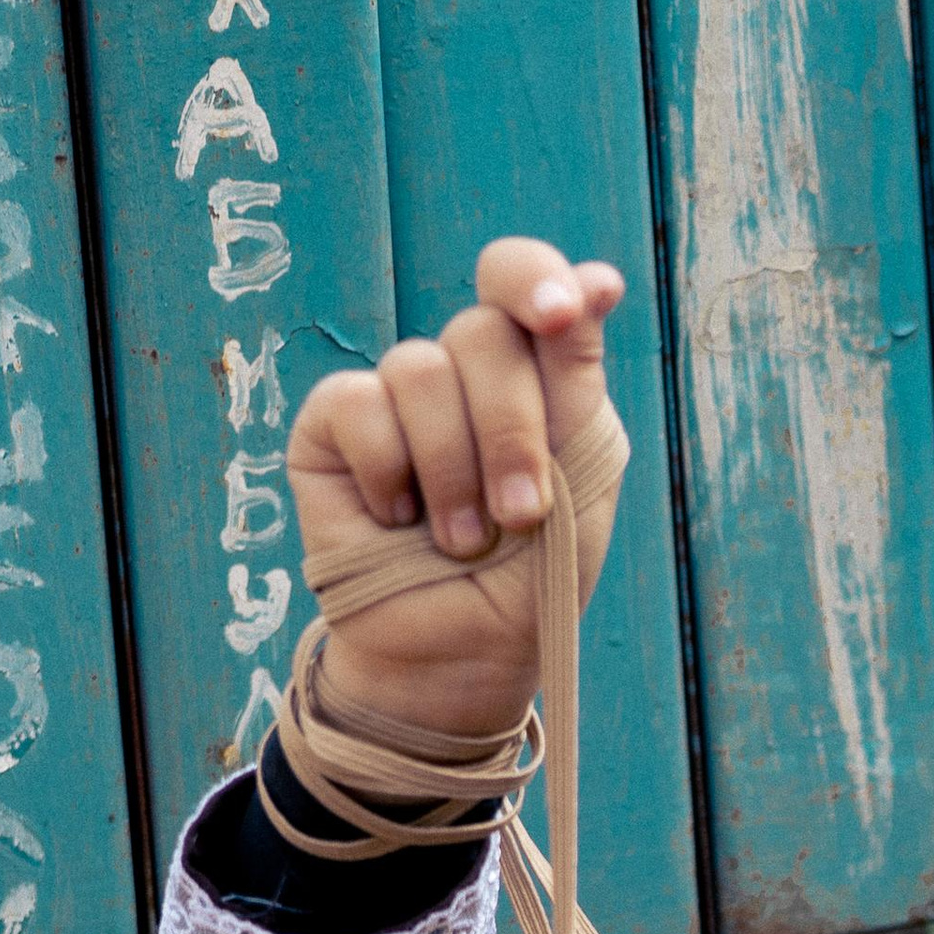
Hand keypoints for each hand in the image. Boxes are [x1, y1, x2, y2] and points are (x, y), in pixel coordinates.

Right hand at [284, 235, 626, 745]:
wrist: (462, 656)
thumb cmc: (531, 577)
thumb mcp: (580, 477)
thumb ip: (579, 375)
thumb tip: (601, 278)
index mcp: (529, 372)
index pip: (518, 277)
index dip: (536, 280)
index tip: (564, 313)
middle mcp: (460, 372)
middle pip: (482, 333)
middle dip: (511, 433)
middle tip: (520, 516)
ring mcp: (394, 396)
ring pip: (419, 369)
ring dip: (453, 472)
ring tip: (462, 541)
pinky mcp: (332, 427)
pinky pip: (359, 406)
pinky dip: (391, 474)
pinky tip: (399, 521)